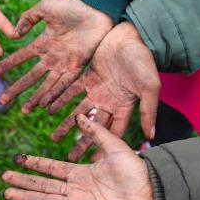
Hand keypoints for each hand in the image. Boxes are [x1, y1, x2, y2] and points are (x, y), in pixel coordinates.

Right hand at [0, 0, 112, 112]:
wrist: (97, 8)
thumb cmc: (72, 5)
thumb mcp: (45, 7)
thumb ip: (27, 18)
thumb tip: (14, 36)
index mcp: (43, 43)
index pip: (20, 58)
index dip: (6, 66)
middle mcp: (52, 57)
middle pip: (30, 77)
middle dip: (17, 89)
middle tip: (2, 101)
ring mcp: (64, 63)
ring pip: (46, 85)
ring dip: (35, 98)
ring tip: (24, 110)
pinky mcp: (78, 67)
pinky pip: (64, 85)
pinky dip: (55, 95)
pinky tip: (45, 106)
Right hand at [2, 115, 153, 199]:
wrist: (152, 193)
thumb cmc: (137, 170)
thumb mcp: (114, 145)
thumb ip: (96, 132)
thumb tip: (79, 116)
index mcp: (82, 173)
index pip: (52, 168)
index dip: (35, 164)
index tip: (17, 159)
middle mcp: (76, 190)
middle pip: (44, 186)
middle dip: (24, 182)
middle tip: (4, 178)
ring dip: (27, 199)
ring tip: (7, 195)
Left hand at [50, 23, 159, 160]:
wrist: (129, 35)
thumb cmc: (143, 60)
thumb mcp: (149, 87)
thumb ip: (148, 111)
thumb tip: (151, 136)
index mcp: (125, 106)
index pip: (114, 132)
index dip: (105, 147)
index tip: (94, 163)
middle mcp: (109, 102)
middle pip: (94, 127)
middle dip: (82, 142)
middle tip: (69, 158)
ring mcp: (96, 90)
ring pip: (79, 111)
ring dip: (67, 124)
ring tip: (54, 137)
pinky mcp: (85, 77)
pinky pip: (69, 91)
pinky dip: (60, 100)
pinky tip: (48, 110)